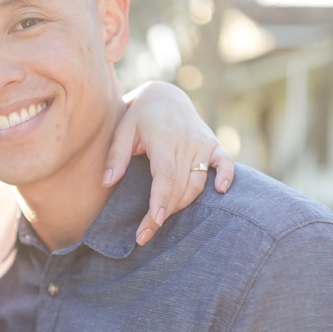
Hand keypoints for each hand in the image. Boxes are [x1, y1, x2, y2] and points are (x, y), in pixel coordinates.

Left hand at [104, 82, 233, 245]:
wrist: (165, 95)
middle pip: (180, 186)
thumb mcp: (122, 130)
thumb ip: (115, 156)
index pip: (165, 175)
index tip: (153, 222)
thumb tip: (106, 183)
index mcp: (163, 139)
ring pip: (197, 183)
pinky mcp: (213, 145)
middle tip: (144, 236)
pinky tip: (220, 191)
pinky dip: (225, 177)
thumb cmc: (138, 117)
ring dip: (182, 205)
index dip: (160, 200)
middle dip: (164, 213)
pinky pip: (225, 163)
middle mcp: (186, 142)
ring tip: (160, 221)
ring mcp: (202, 143)